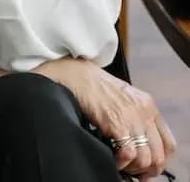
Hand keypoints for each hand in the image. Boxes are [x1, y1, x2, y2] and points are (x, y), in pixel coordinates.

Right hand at [32, 57, 175, 178]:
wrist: (79, 77)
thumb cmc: (97, 87)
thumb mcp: (126, 98)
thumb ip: (138, 116)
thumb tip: (141, 144)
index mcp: (149, 105)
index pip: (168, 144)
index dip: (160, 160)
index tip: (149, 167)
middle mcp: (145, 112)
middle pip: (159, 155)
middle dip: (147, 169)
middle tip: (135, 172)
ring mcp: (132, 118)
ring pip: (145, 159)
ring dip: (133, 168)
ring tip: (122, 164)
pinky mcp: (117, 124)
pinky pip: (129, 154)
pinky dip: (122, 162)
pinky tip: (114, 158)